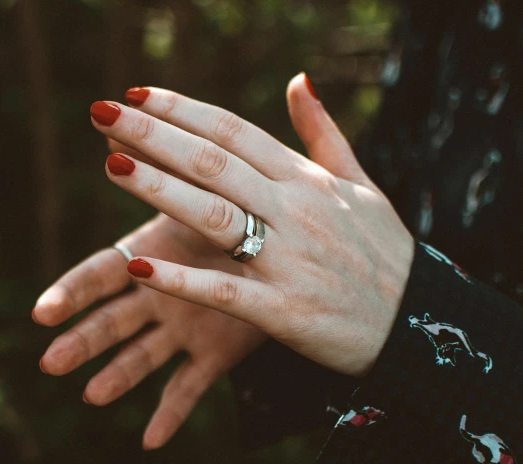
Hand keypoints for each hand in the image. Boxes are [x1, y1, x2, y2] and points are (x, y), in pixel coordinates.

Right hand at [33, 172, 266, 448]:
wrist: (289, 246)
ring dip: (116, 376)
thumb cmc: (239, 208)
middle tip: (48, 362)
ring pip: (142, 356)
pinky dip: (171, 412)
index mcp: (154, 253)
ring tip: (91, 397)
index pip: (103, 272)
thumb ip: (163, 160)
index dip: (73, 292)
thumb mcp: (207, 186)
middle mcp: (160, 291)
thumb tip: (118, 117)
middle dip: (82, 338)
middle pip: (112, 318)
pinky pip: (190, 386)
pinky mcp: (215, 351)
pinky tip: (151, 441)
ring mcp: (184, 324)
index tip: (41, 313)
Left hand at [89, 73, 414, 377]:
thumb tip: (298, 79)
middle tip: (102, 112)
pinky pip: (224, 291)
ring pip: (214, 215)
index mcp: (307, 179)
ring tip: (110, 164)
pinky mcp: (284, 310)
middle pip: (214, 163)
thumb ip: (322, 133)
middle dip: (154, 135)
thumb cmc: (384, 253)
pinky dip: (181, 281)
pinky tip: (138, 268)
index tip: (137, 94)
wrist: (420, 324)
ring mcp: (289, 260)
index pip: (233, 131)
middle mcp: (295, 210)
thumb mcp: (361, 184)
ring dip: (159, 188)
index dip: (183, 110)